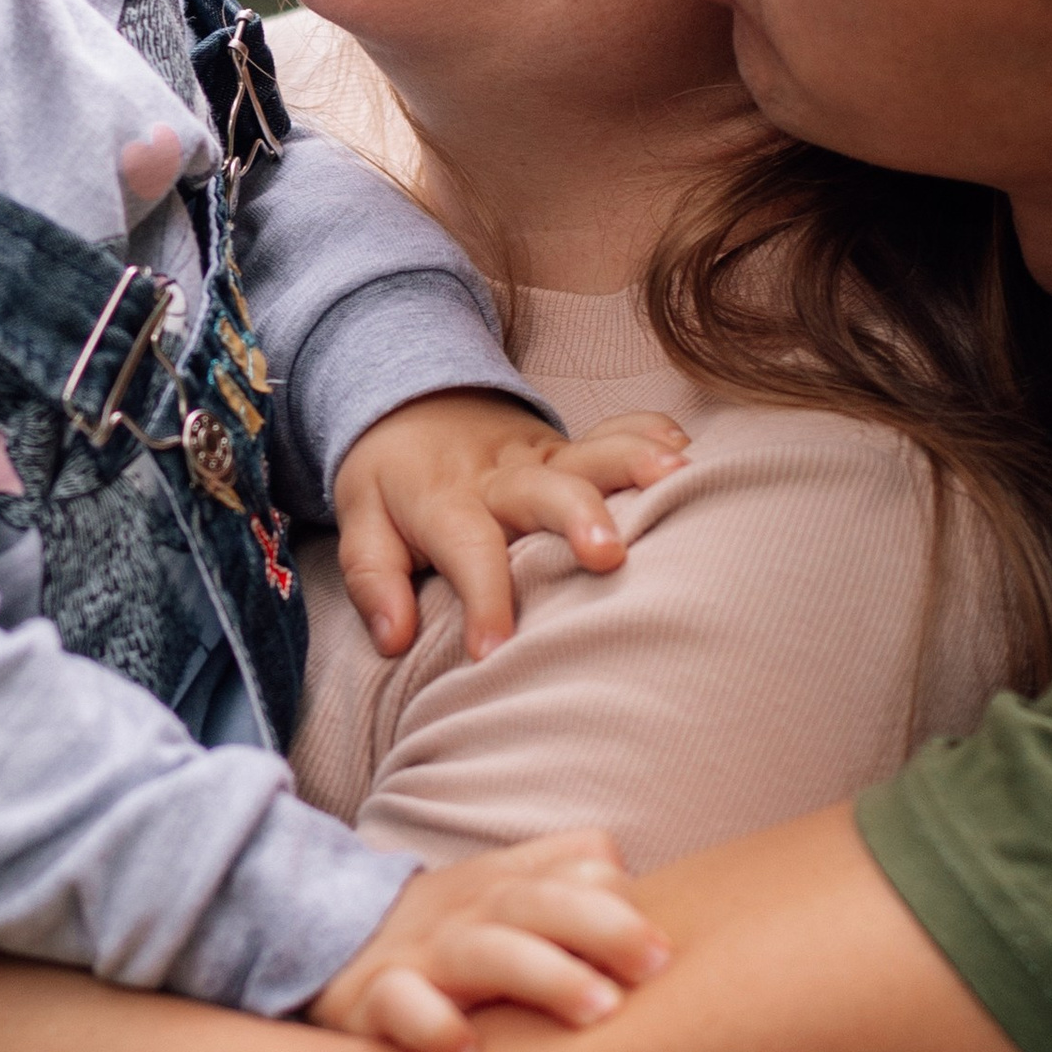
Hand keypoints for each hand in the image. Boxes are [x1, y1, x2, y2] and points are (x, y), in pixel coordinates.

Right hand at [310, 827, 671, 1051]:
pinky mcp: (372, 999)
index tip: (664, 950)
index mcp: (514, 886)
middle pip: (540, 902)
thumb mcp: (513, 907)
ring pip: (485, 952)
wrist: (330, 948)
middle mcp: (474, 913)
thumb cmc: (458, 940)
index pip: (577, 870)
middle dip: (602, 927)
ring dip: (543, 973)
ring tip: (598, 1009)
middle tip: (655, 966)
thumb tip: (652, 911)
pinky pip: (399, 1006)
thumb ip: (582, 896)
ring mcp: (423, 954)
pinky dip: (428, 1024)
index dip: (618, 900)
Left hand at [333, 395, 686, 659]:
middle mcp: (501, 477)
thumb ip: (373, 580)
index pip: (467, 550)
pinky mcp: (572, 448)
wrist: (409, 400)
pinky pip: (616, 431)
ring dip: (634, 462)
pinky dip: (651, 435)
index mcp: (445, 502)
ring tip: (678, 477)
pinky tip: (690, 454)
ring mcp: (544, 457)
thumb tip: (393, 638)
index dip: (482, 599)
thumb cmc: (391, 482)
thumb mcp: (361, 522)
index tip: (494, 651)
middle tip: (608, 553)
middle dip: (577, 518)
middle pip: (542, 491)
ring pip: (591, 452)